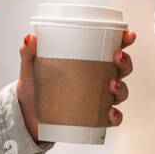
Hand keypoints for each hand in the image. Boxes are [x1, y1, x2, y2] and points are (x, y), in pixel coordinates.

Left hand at [16, 29, 136, 140]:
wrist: (27, 114)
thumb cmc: (35, 85)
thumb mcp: (30, 67)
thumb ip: (28, 52)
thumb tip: (30, 38)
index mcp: (90, 62)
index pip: (113, 48)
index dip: (124, 41)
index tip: (127, 35)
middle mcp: (99, 79)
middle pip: (122, 69)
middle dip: (125, 62)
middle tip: (117, 56)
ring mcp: (98, 99)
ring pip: (121, 92)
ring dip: (122, 87)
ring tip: (112, 83)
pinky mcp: (94, 118)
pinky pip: (112, 119)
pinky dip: (115, 117)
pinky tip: (110, 112)